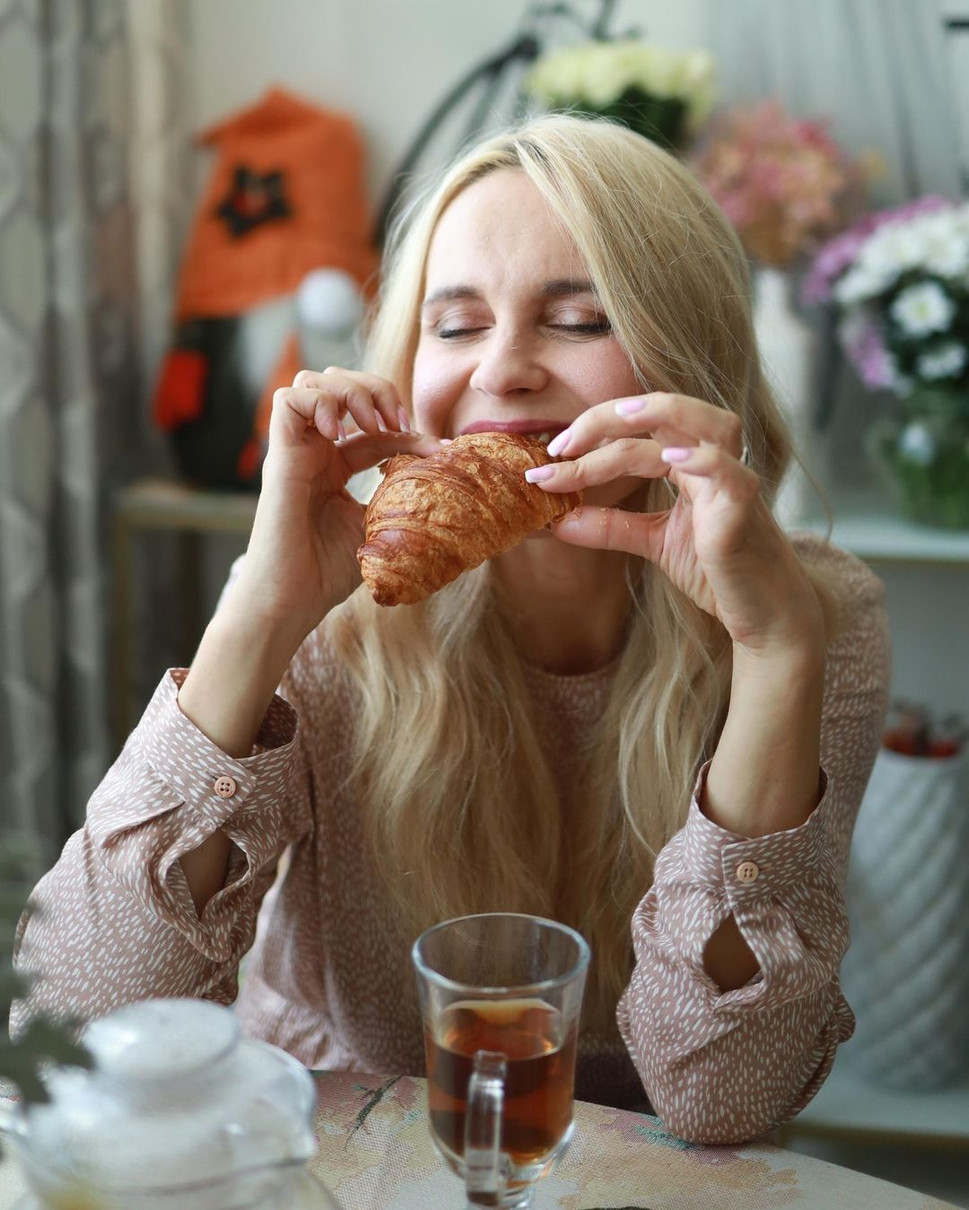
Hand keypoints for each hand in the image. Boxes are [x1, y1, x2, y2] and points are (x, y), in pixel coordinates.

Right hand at [226, 368, 444, 645]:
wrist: (293, 600)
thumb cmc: (327, 574)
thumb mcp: (377, 528)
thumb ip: (398, 499)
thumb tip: (440, 484)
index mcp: (336, 467)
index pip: (377, 427)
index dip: (410, 428)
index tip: (439, 449)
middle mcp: (315, 452)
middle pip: (340, 384)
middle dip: (376, 390)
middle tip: (397, 422)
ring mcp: (296, 451)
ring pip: (314, 381)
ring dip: (351, 391)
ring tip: (369, 424)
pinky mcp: (279, 456)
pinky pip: (288, 399)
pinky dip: (319, 402)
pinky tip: (339, 431)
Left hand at [529, 392, 823, 657]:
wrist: (762, 615)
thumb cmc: (716, 570)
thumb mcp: (653, 543)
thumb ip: (609, 527)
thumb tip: (557, 521)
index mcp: (688, 461)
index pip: (636, 429)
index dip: (589, 435)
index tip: (545, 460)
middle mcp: (712, 459)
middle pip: (662, 411)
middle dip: (604, 420)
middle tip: (555, 447)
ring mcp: (732, 479)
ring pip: (701, 424)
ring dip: (654, 417)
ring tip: (607, 427)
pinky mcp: (745, 509)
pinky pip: (730, 472)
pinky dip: (702, 459)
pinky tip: (670, 457)